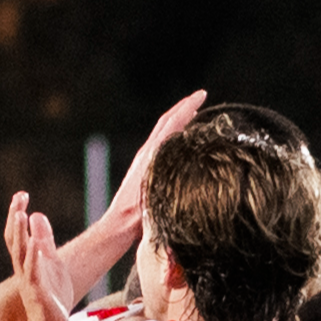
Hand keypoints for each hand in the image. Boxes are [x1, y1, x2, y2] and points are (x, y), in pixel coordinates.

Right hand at [2, 192, 70, 320]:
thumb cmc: (51, 297)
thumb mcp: (51, 261)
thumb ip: (44, 239)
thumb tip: (37, 215)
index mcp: (26, 262)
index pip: (18, 235)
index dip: (17, 214)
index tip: (21, 194)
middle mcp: (24, 270)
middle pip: (16, 240)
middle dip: (16, 218)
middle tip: (19, 198)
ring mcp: (30, 282)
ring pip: (21, 255)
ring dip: (20, 235)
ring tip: (21, 214)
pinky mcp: (38, 295)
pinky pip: (33, 274)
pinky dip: (34, 259)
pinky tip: (36, 244)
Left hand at [109, 90, 207, 225]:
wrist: (119, 225)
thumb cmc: (137, 216)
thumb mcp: (156, 194)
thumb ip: (168, 175)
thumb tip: (187, 160)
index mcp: (151, 154)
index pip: (171, 122)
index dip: (187, 106)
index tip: (201, 95)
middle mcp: (147, 152)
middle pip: (167, 121)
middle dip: (184, 107)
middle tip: (200, 98)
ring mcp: (144, 159)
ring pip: (163, 131)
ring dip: (178, 120)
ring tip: (193, 114)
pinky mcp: (143, 169)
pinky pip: (161, 144)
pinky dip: (173, 135)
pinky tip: (180, 140)